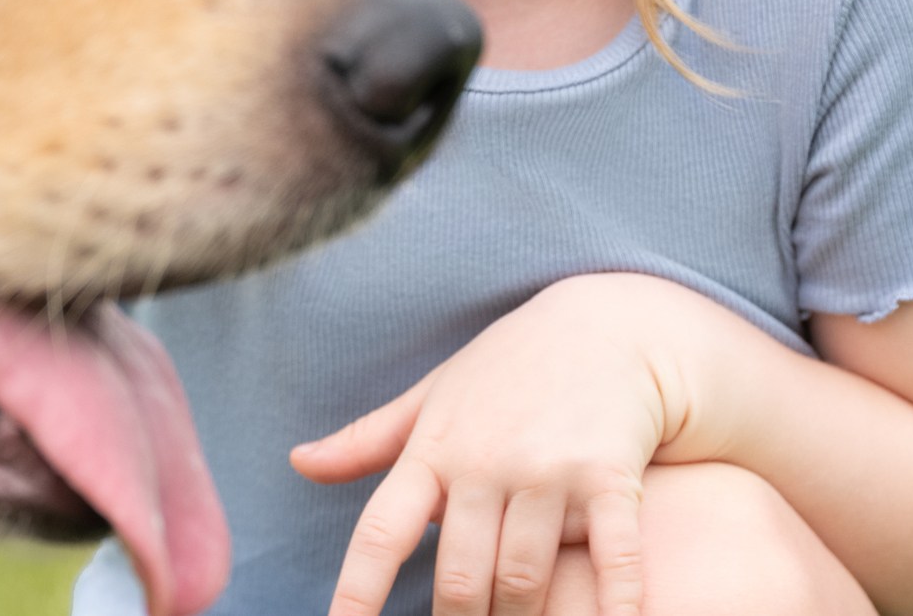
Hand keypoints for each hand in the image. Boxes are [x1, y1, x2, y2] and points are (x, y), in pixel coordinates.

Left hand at [291, 274, 699, 615]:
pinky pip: (611, 559)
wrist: (604, 325)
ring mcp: (545, 470)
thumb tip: (299, 463)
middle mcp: (483, 462)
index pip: (382, 532)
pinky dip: (613, 605)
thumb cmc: (506, 370)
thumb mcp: (432, 399)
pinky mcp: (607, 475)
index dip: (357, 591)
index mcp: (432, 449)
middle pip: (459, 579)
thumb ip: (367, 441)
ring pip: (522, 581)